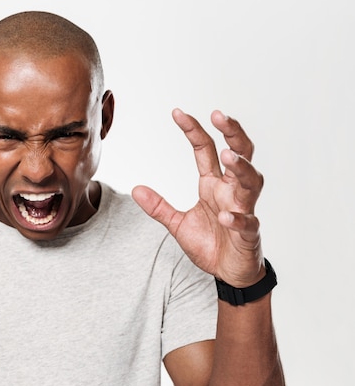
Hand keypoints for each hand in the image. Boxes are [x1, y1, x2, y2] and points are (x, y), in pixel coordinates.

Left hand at [132, 109, 264, 286]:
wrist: (229, 273)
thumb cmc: (210, 243)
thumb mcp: (177, 224)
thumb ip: (159, 206)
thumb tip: (136, 188)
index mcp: (214, 185)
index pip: (206, 150)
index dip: (194, 130)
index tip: (177, 112)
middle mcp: (231, 192)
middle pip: (240, 154)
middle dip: (232, 134)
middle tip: (219, 116)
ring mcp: (244, 210)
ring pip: (251, 183)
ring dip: (241, 168)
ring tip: (228, 156)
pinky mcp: (249, 234)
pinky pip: (247, 222)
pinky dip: (238, 218)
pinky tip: (227, 215)